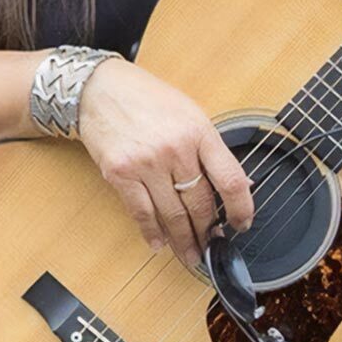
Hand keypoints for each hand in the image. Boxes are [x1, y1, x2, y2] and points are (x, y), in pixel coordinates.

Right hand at [73, 59, 253, 267]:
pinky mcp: (120, 173)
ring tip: (190, 254)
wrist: (100, 88)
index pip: (231, 180)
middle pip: (201, 204)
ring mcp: (146, 163)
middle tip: (213, 246)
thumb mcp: (189, 113)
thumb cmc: (145, 97)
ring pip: (172, 214)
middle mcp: (175, 148)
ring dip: (183, 240)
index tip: (242, 224)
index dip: (241, 209)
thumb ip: (209, 148)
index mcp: (198, 131)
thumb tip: (234, 184)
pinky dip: (151, 232)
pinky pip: (141, 212)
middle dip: (208, 232)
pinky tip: (159, 242)